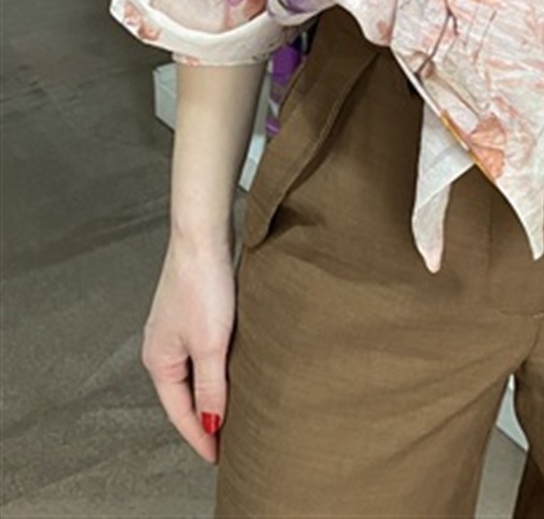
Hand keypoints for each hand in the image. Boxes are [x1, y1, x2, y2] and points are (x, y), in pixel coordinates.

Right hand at [141, 232, 235, 464]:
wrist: (202, 235)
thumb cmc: (203, 285)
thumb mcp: (211, 344)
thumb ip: (211, 388)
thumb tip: (211, 425)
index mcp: (159, 361)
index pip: (180, 412)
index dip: (201, 436)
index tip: (221, 457)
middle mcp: (162, 347)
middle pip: (183, 395)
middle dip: (204, 419)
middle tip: (228, 442)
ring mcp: (175, 329)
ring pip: (194, 374)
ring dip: (211, 394)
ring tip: (233, 412)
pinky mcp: (191, 312)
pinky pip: (201, 354)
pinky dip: (214, 370)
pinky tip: (232, 371)